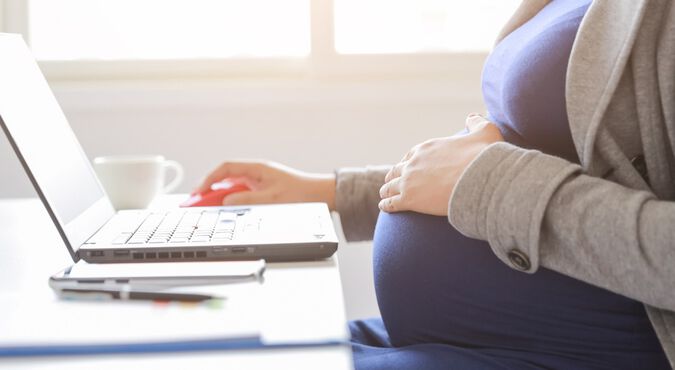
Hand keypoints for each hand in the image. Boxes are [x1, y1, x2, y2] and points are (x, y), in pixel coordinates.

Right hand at [193, 161, 335, 208]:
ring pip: (232, 187)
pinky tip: (225, 210)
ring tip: (207, 208)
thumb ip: (247, 199)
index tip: (200, 191)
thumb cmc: (301, 194)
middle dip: (210, 189)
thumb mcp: (271, 199)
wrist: (320, 196)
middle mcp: (256, 173)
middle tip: (196, 202)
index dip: (210, 178)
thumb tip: (227, 200)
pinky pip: (241, 194)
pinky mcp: (262, 191)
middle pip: (226, 178)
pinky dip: (231, 201)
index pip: (226, 168)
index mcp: (257, 168)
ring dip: (220, 196)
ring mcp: (258, 182)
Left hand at [379, 114, 503, 215]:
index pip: (410, 155)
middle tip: (390, 181)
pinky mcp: (409, 199)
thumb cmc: (483, 157)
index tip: (405, 167)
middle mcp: (413, 163)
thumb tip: (472, 117)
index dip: (407, 162)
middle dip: (393, 176)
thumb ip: (477, 123)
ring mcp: (409, 181)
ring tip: (384, 195)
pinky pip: (391, 202)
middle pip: (397, 170)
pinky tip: (384, 207)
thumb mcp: (485, 132)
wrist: (479, 179)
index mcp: (426, 148)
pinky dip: (386, 205)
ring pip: (390, 186)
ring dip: (386, 190)